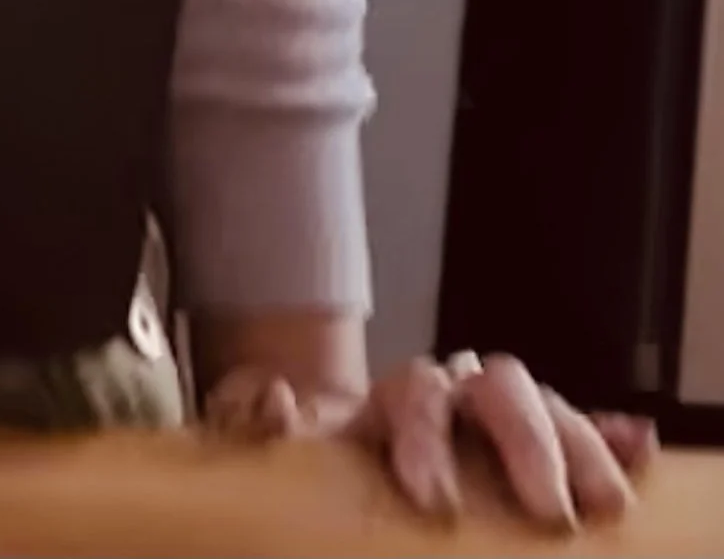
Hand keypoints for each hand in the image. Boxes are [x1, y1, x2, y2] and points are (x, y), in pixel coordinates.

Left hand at [206, 350, 657, 528]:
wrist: (342, 453)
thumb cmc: (319, 456)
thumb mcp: (278, 437)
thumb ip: (261, 417)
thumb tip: (279, 401)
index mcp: (398, 396)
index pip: (418, 394)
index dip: (426, 440)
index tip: (433, 501)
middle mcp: (458, 395)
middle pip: (499, 387)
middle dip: (524, 444)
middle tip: (544, 511)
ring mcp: (501, 420)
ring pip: (547, 405)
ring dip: (579, 448)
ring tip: (606, 504)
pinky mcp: (533, 453)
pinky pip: (578, 431)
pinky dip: (608, 439)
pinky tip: (637, 449)